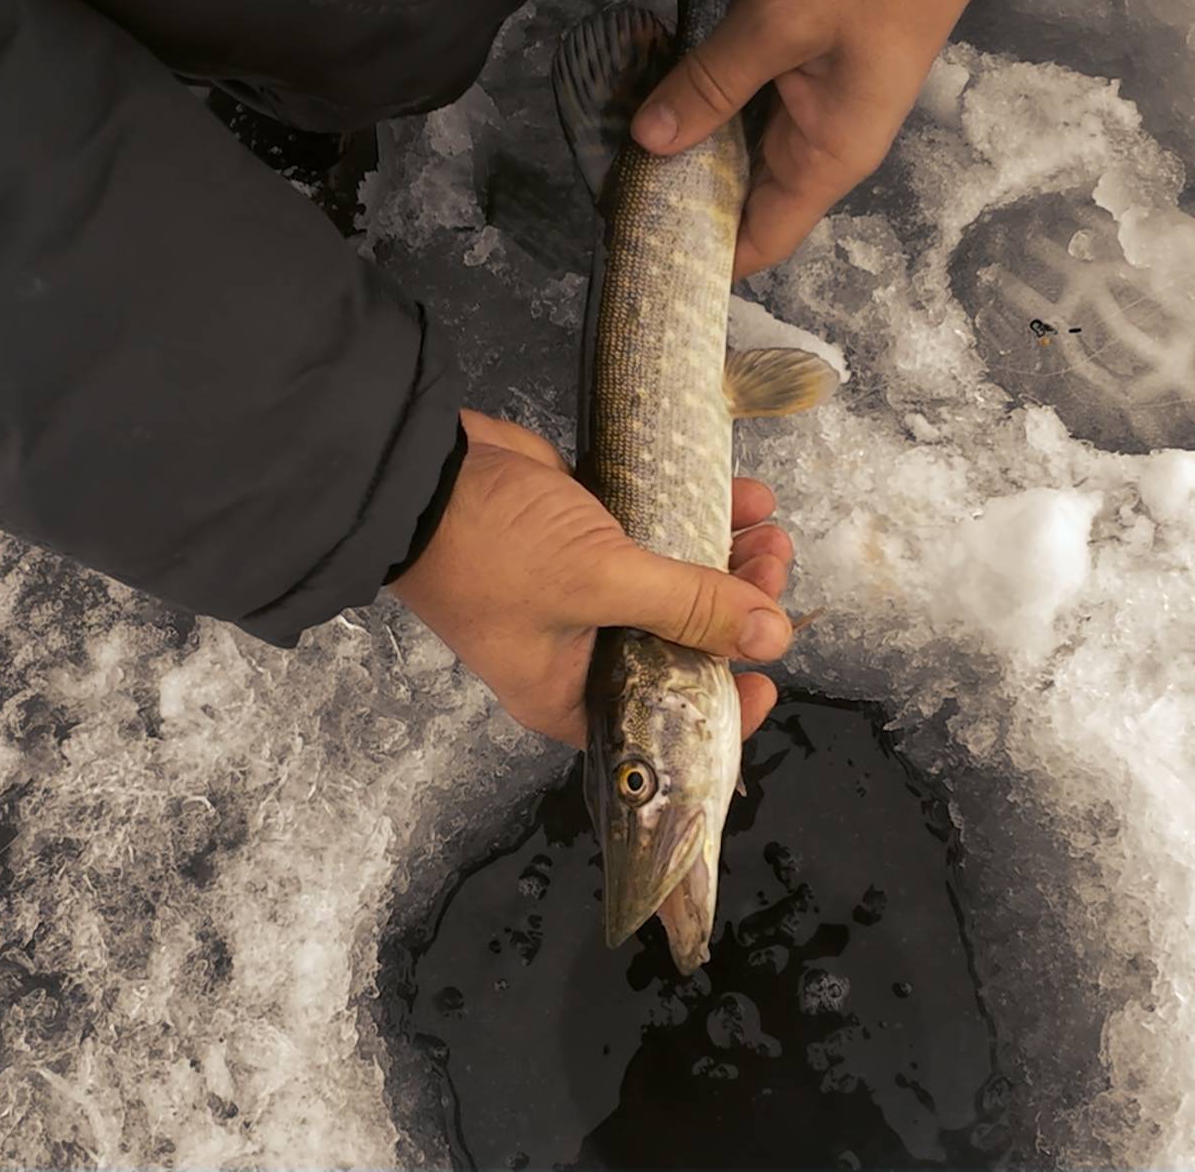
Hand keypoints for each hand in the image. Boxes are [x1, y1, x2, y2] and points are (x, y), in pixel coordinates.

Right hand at [390, 411, 799, 747]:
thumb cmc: (490, 550)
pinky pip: (657, 533)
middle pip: (683, 642)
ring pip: (676, 584)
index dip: (725, 703)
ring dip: (727, 556)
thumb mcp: (601, 584)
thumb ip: (691, 607)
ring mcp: (583, 590)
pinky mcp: (584, 535)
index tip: (769, 673)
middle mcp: (582, 650)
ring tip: (768, 525)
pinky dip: (698, 515)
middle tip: (775, 565)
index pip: (665, 720)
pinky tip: (741, 495)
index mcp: (572, 693)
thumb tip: (772, 637)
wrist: (420, 475)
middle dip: (738, 608)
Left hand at [631, 0, 1013, 277]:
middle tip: (608, 195)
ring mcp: (818, 105)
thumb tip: (646, 142)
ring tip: (618, 152)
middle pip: (745, 199)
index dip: (704, 257)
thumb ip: (710, 84)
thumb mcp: (777, 22)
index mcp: (827, 158)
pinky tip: (660, 98)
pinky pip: (750, 105)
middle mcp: (823, 146)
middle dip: (681, 200)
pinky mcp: (808, 67)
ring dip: (690, 149)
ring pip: (743, 149)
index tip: (639, 254)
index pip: (762, 241)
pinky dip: (708, 107)